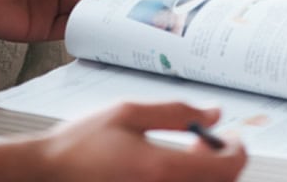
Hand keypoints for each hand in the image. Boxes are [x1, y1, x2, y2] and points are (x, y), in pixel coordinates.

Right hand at [33, 102, 245, 181]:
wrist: (49, 172)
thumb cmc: (81, 143)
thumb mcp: (129, 113)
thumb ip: (176, 111)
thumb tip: (214, 113)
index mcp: (162, 168)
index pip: (227, 167)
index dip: (238, 150)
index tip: (232, 136)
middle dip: (222, 159)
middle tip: (206, 138)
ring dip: (206, 171)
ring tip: (188, 150)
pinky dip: (187, 180)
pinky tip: (169, 167)